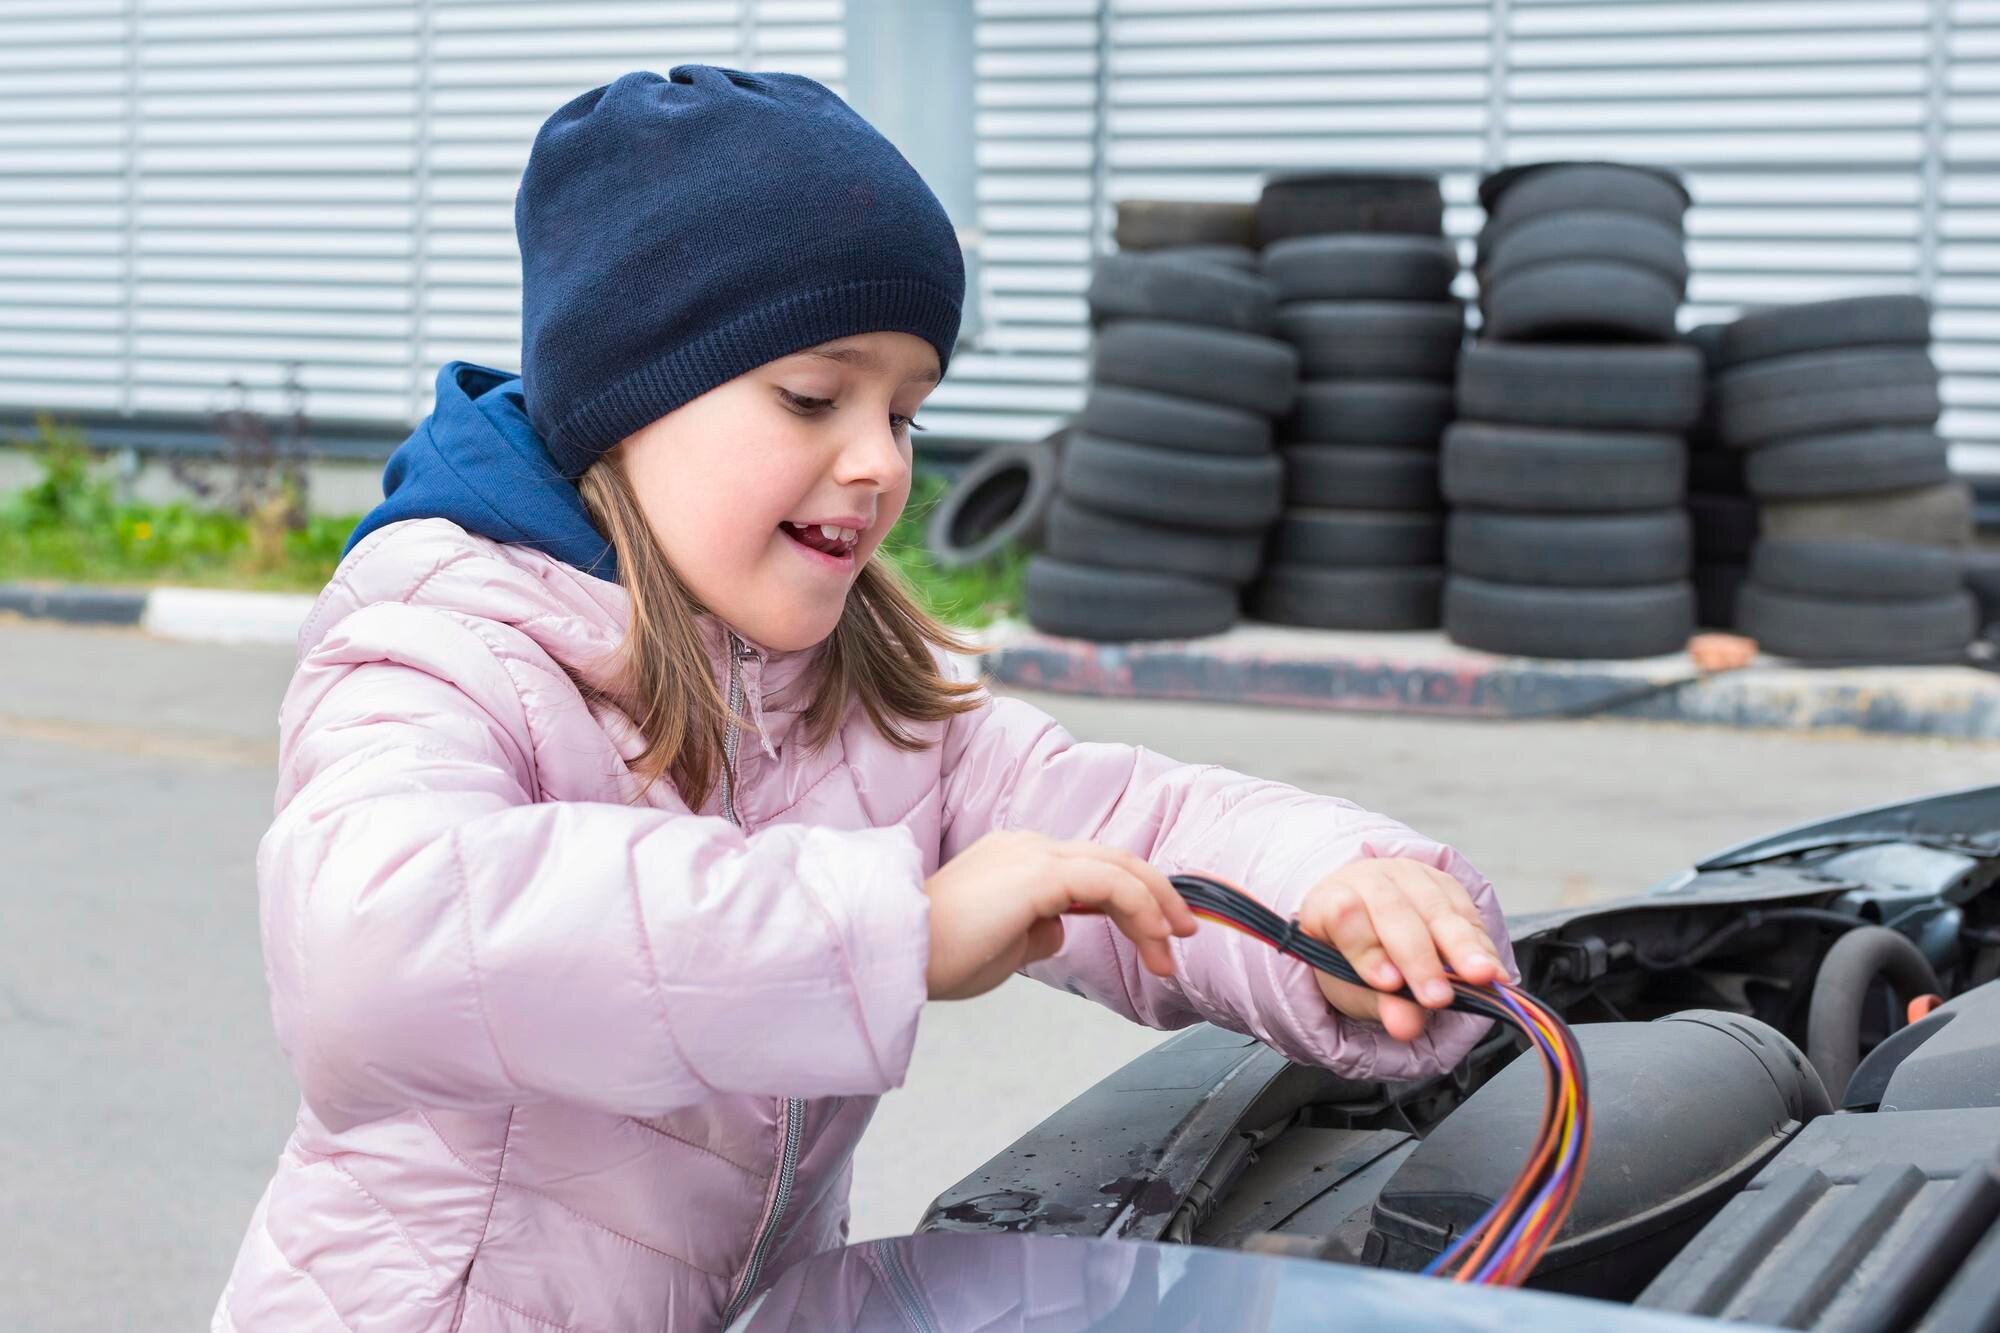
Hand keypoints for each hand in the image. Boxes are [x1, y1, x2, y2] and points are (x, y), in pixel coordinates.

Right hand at [923, 831, 1197, 1000]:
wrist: (897, 957)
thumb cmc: (936, 959)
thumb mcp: (1002, 946)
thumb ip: (1036, 930)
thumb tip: (1062, 930)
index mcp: (1015, 857)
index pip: (1090, 868)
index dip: (1132, 898)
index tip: (1158, 936)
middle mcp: (1027, 845)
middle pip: (1112, 860)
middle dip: (1157, 897)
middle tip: (1184, 934)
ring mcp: (1033, 854)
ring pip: (1118, 867)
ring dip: (1156, 908)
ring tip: (1173, 949)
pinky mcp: (1039, 874)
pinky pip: (1108, 883)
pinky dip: (1141, 907)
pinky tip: (1154, 937)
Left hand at [1299, 858, 1505, 1041]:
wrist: (1370, 927)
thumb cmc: (1352, 958)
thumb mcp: (1355, 988)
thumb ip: (1380, 1006)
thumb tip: (1406, 1026)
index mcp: (1328, 901)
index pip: (1343, 914)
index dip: (1366, 947)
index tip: (1388, 983)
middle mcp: (1368, 880)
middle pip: (1394, 912)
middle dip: (1420, 958)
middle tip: (1438, 997)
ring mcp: (1408, 876)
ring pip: (1436, 908)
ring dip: (1463, 947)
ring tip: (1481, 978)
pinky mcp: (1444, 883)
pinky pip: (1466, 911)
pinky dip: (1482, 944)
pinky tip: (1492, 970)